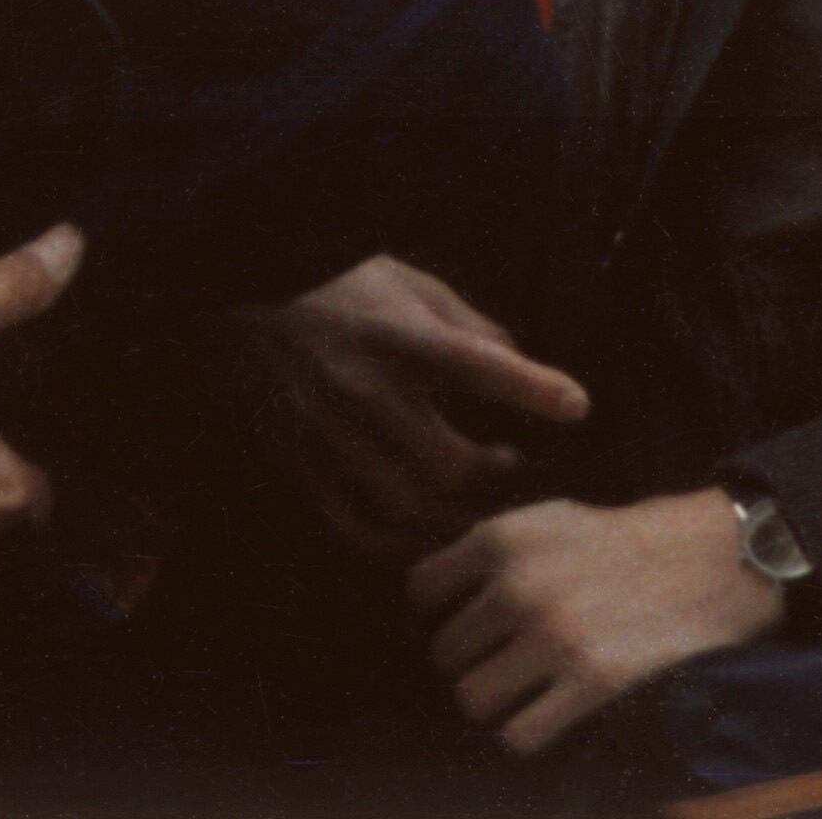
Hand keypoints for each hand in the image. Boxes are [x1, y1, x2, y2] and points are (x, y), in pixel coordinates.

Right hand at [241, 253, 589, 561]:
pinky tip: (420, 531)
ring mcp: (328, 432)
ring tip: (474, 504)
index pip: (478, 364)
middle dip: (489, 474)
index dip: (532, 387)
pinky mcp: (301, 460)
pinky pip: (354, 525)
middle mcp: (364, 388)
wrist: (244, 289)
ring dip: (451, 515)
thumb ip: (466, 323)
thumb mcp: (411, 281)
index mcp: (398, 335)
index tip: (578, 405)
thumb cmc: (339, 279)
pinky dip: (395, 542)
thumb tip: (517, 354)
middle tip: (510, 464)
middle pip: (444, 461)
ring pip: (403, 504)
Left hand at [409, 491, 782, 754]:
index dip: (440, 612)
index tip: (469, 620)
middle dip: (472, 658)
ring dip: (494, 700)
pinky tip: (547, 711)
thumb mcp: (548, 517)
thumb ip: (490, 550)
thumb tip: (430, 596)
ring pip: (471, 700)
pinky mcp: (591, 681)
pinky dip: (527, 731)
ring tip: (521, 688)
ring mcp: (554, 636)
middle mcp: (519, 585)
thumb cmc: (620, 541)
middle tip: (505, 656)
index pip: (421, 592)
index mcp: (502, 537)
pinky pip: (518, 735)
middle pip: (445, 653)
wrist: (707, 559)